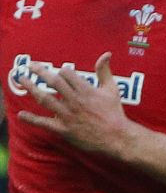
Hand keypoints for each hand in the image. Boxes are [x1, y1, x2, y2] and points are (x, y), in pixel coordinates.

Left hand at [17, 53, 135, 155]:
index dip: (62, 71)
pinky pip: (44, 123)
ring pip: (45, 99)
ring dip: (31, 88)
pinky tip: (21, 114)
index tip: (60, 72)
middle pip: (53, 82)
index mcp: (86, 90)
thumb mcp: (112, 89)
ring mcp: (68, 115)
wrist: (117, 137)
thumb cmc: (115, 113)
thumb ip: (105, 71)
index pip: (68, 74)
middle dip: (40, 71)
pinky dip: (32, 119)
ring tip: (22, 79)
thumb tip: (106, 54)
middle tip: (31, 66)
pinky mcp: (64, 129)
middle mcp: (75, 100)